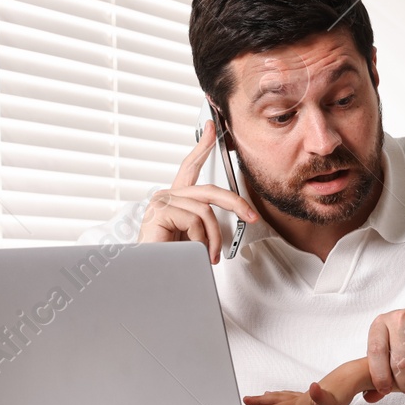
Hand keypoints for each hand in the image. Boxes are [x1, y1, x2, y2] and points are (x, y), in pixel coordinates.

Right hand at [139, 117, 259, 263]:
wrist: (152, 276)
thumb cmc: (171, 260)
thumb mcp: (195, 237)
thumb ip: (206, 221)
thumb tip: (233, 213)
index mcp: (175, 199)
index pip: (190, 168)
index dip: (202, 147)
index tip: (212, 128)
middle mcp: (166, 196)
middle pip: (209, 191)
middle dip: (235, 204)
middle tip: (252, 217)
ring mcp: (161, 202)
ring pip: (205, 211)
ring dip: (213, 237)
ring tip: (209, 254)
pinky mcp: (159, 211)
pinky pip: (194, 220)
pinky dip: (200, 239)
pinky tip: (190, 249)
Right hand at [243, 362, 385, 404]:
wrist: (350, 378)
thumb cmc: (343, 391)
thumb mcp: (333, 399)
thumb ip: (322, 397)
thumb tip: (313, 387)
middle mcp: (299, 400)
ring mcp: (301, 396)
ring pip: (276, 399)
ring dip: (261, 401)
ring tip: (248, 399)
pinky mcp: (305, 394)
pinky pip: (284, 396)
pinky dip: (275, 396)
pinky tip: (270, 395)